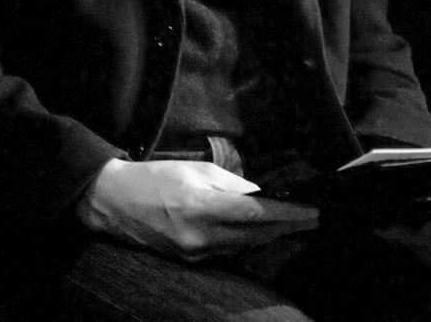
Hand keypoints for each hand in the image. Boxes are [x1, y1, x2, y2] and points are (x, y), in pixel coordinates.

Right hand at [76, 158, 318, 260]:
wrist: (116, 202)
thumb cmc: (156, 177)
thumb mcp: (196, 169)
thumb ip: (231, 183)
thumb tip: (260, 194)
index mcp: (204, 207)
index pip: (257, 213)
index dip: (289, 213)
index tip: (313, 211)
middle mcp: (203, 237)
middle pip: (257, 234)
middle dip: (288, 226)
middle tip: (315, 219)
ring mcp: (197, 254)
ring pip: (246, 245)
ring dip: (270, 234)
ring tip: (294, 222)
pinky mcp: (191, 262)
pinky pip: (229, 251)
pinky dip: (247, 240)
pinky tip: (260, 231)